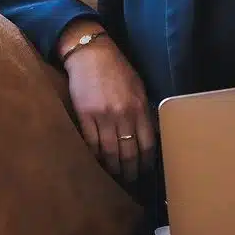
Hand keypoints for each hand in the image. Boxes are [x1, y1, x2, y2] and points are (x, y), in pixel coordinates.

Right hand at [59, 24, 156, 183]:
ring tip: (115, 176)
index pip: (147, 143)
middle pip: (129, 153)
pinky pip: (92, 143)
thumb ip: (144, 110)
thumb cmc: (117, 69)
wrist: (91, 54)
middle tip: (131, 181)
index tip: (146, 170)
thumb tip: (150, 134)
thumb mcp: (138, 87)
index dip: (147, 161)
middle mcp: (123, 114)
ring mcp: (103, 116)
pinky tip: (98, 162)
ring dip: (113, 168)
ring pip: (110, 152)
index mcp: (139, 107)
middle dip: (130, 171)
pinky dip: (96, 156)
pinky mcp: (85, 116)